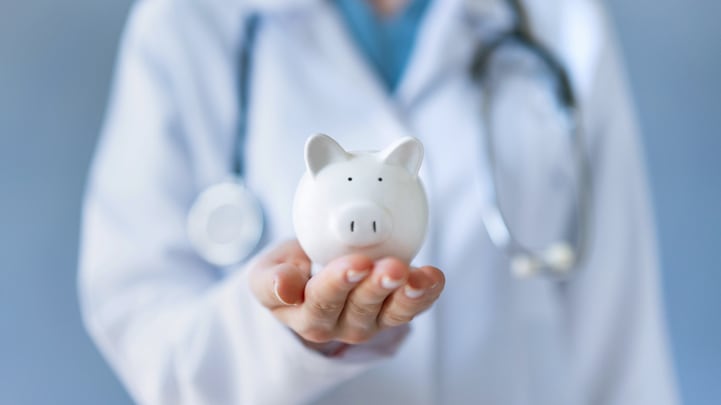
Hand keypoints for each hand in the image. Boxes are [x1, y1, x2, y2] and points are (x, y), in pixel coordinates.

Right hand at [249, 240, 444, 347]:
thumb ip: (270, 281)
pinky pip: (413, 307)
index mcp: (305, 315)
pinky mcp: (392, 311)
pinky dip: (427, 292)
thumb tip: (284, 286)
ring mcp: (369, 320)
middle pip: (361, 308)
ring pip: (391, 312)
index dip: (339, 283)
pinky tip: (433, 277)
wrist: (308, 272)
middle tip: (390, 267)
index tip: (355, 263)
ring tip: (417, 277)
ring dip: (408, 294)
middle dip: (378, 286)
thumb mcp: (265, 273)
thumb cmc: (288, 270)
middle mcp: (339, 324)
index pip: (321, 301)